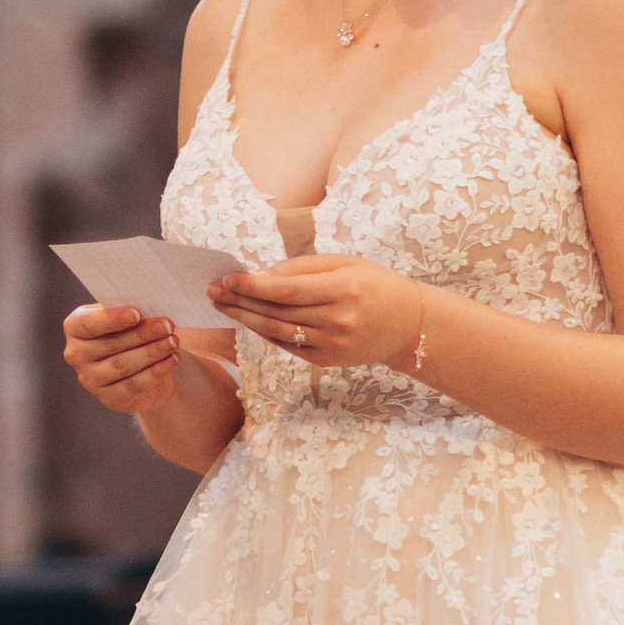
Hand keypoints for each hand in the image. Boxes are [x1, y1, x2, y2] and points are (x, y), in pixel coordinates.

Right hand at [63, 298, 182, 415]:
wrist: (141, 365)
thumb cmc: (131, 331)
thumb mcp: (127, 317)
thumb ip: (129, 311)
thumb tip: (148, 305)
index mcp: (75, 328)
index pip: (88, 324)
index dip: (111, 319)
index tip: (136, 313)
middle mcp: (76, 355)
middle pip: (111, 345)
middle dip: (142, 334)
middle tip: (167, 325)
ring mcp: (90, 380)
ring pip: (123, 365)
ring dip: (152, 352)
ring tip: (173, 341)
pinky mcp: (109, 398)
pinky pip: (134, 385)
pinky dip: (156, 371)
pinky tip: (173, 359)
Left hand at [206, 256, 423, 371]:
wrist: (410, 324)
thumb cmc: (376, 285)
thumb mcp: (345, 264)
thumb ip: (302, 269)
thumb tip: (260, 276)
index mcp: (343, 289)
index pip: (286, 289)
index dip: (252, 285)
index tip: (228, 278)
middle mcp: (337, 320)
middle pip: (276, 312)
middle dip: (240, 301)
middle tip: (213, 291)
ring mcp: (332, 344)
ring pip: (277, 332)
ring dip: (245, 319)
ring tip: (222, 306)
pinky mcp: (327, 361)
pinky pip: (288, 346)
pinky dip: (265, 333)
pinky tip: (249, 320)